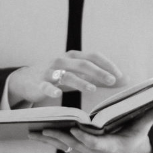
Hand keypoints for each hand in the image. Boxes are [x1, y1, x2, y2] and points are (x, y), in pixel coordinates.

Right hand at [7, 51, 123, 105]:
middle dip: (99, 72)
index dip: (107, 65)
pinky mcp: (39, 82)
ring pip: (67, 74)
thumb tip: (124, 80)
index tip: (120, 76)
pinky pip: (46, 86)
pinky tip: (58, 95)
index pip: (94, 57)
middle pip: (83, 64)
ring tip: (92, 89)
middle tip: (112, 80)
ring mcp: (50, 71)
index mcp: (74, 57)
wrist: (27, 79)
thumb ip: (99, 78)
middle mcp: (63, 61)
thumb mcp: (78, 75)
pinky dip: (52, 89)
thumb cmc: (58, 77)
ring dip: (80, 81)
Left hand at [32, 104, 152, 152]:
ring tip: (33, 132)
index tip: (73, 129)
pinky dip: (52, 141)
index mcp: (110, 147)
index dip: (84, 138)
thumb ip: (150, 117)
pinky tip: (39, 135)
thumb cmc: (138, 141)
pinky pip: (65, 147)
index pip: (95, 144)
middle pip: (74, 146)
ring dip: (49, 140)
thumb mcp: (145, 130)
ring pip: (66, 147)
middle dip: (58, 138)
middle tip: (42, 130)